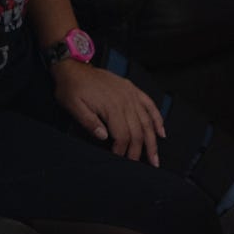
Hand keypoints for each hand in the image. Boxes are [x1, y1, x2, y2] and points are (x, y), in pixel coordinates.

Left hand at [51, 60, 166, 165]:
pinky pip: (150, 105)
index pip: (122, 135)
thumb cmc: (71, 87)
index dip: (122, 150)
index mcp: (111, 106)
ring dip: (152, 141)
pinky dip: (158, 119)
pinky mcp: (132, 89)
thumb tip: (104, 136)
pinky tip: (161, 132)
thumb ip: (89, 122)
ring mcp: (130, 94)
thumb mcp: (73, 106)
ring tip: (155, 158)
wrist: (73, 67)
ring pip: (147, 121)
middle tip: (139, 165)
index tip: (118, 159)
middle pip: (137, 131)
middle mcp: (125, 100)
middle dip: (139, 151)